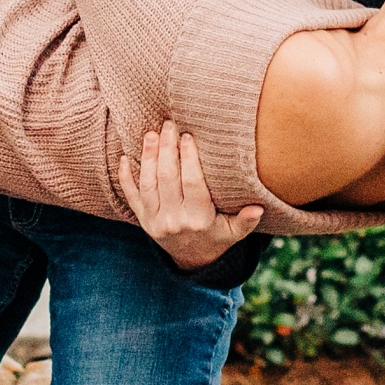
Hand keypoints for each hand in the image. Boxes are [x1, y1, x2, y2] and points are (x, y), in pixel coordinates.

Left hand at [118, 122, 262, 270]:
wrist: (190, 259)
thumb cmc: (216, 236)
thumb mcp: (234, 232)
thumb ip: (246, 221)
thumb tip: (259, 208)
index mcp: (199, 220)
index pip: (192, 184)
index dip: (189, 159)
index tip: (188, 136)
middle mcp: (175, 221)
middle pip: (167, 179)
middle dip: (167, 149)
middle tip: (169, 125)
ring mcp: (155, 221)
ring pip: (148, 184)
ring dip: (148, 157)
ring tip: (151, 133)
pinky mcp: (142, 219)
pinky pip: (131, 196)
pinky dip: (125, 177)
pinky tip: (126, 156)